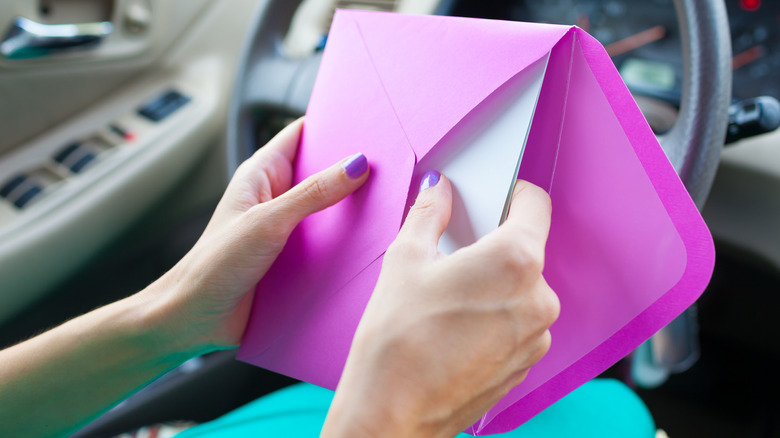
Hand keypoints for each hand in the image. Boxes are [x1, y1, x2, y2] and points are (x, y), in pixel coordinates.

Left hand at [143, 118, 368, 354]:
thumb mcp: (268, 222)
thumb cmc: (214, 265)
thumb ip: (312, 193)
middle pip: (322, 172)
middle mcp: (276, 196)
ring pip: (329, 209)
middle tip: (391, 165)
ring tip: (390, 202)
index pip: (303, 134)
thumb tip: (356, 165)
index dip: (333, 125)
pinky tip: (372, 242)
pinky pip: (328, 242)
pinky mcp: (295, 258)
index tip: (369, 122)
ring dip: (352, 209)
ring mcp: (286, 228)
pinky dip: (347, 241)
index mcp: (261, 174)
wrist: (194, 319)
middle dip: (353, 169)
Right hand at [323, 174, 558, 437]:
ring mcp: (536, 335)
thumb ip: (430, 213)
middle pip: (525, 249)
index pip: (535, 205)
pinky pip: (518, 322)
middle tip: (453, 254)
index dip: (513, 194)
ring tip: (449, 298)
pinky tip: (457, 326)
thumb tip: (438, 190)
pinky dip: (496, 315)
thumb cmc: (396, 338)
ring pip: (521, 288)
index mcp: (515, 261)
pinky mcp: (526, 363)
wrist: (392, 413)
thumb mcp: (405, 259)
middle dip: (493, 244)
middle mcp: (538, 298)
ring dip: (494, 283)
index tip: (494, 195)